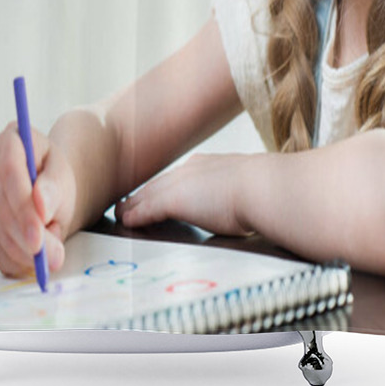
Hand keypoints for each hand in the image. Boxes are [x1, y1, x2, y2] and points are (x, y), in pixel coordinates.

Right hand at [0, 122, 69, 277]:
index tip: (38, 234)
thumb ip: (54, 187)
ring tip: (53, 254)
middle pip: (1, 204)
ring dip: (24, 250)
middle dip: (26, 234)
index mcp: (10, 140)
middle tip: (53, 256)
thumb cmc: (56, 177)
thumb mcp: (63, 175)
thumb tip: (41, 206)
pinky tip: (35, 260)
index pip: (9, 170)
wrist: (51, 190)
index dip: (22, 205)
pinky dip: (16, 259)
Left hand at [115, 153, 252, 236]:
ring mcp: (179, 184)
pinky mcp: (172, 200)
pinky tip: (126, 221)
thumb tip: (247, 204)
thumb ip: (237, 194)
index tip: (157, 192)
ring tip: (121, 212)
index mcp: (207, 165)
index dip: (165, 186)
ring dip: (133, 205)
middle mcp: (189, 170)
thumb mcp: (246, 187)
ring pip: (147, 195)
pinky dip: (135, 215)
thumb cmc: (263, 191)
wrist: (261, 186)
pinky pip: (146, 209)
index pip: (178, 177)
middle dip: (143, 193)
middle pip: (158, 183)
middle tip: (128, 202)